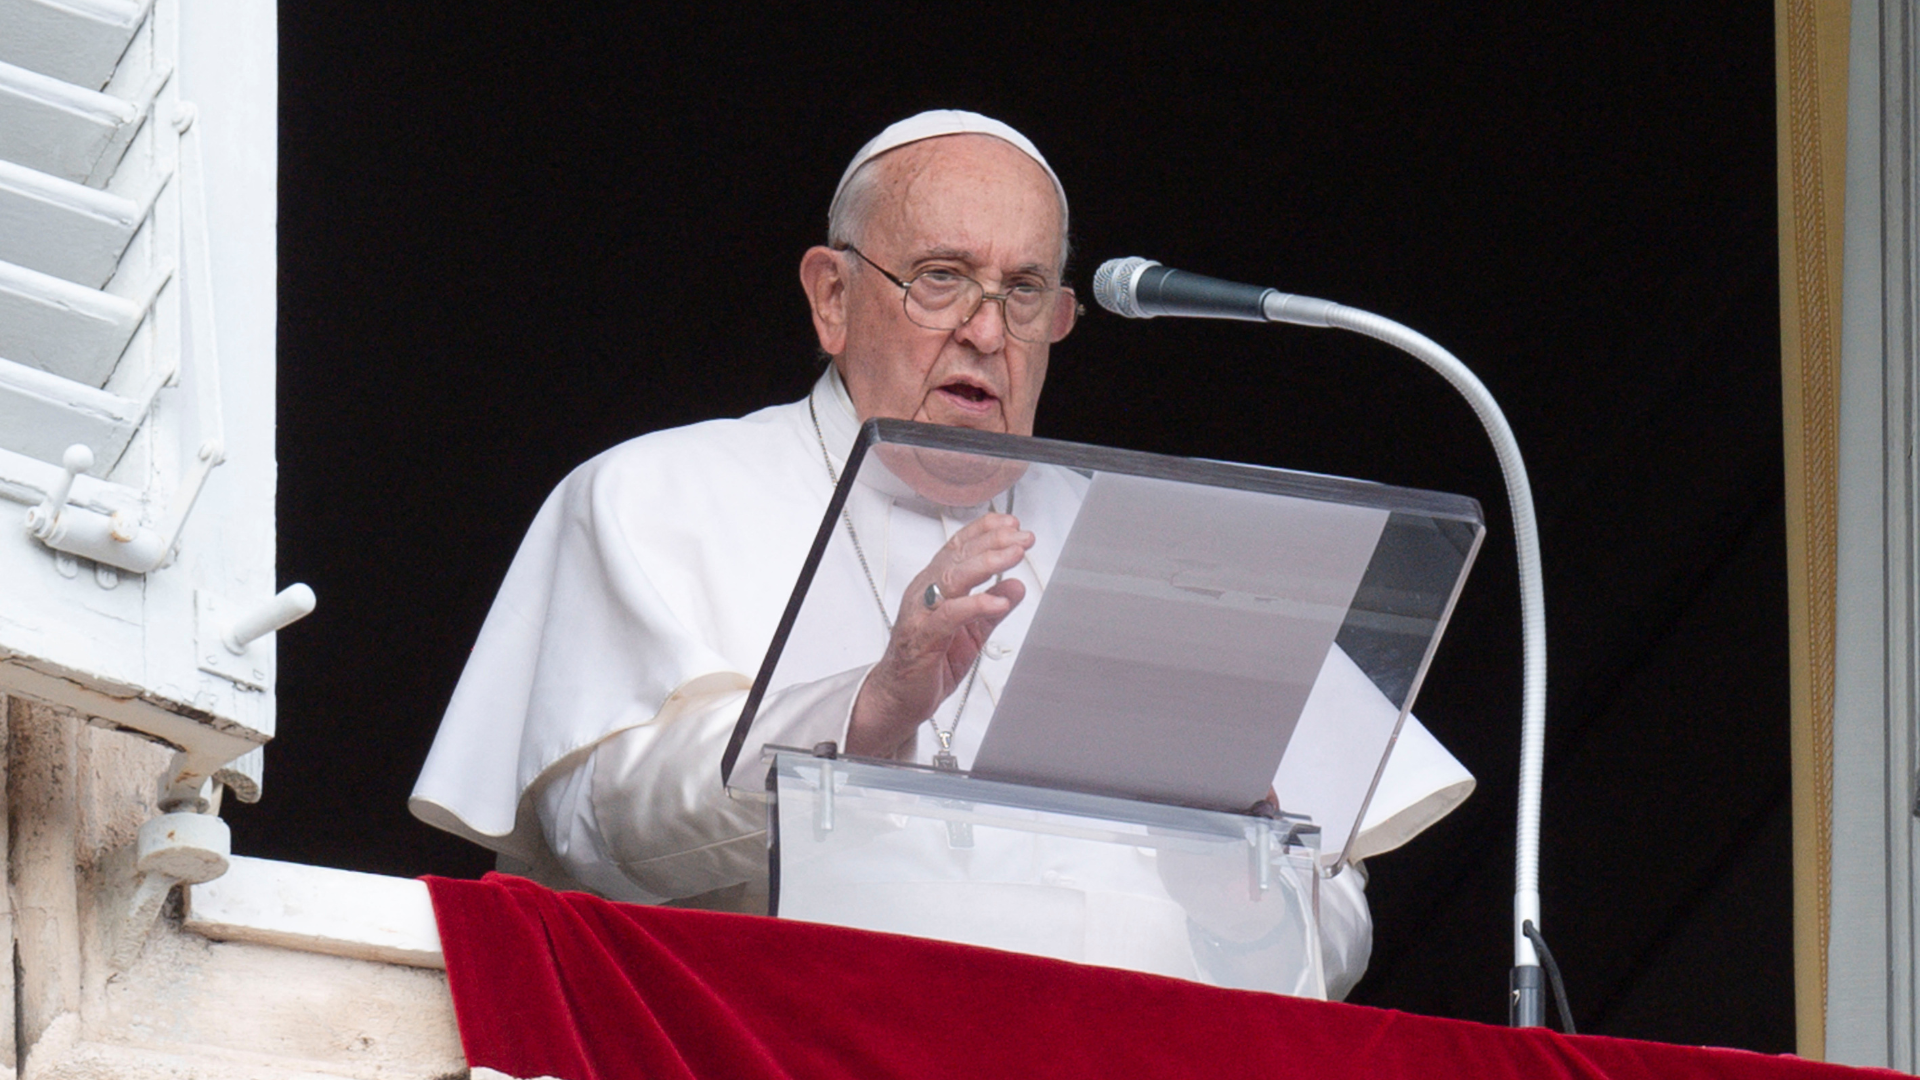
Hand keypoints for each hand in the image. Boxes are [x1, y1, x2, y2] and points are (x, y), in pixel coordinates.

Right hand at [845, 513, 1033, 757]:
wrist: (899, 698)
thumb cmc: (929, 662)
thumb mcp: (972, 631)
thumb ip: (993, 608)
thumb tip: (1017, 586)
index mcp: (934, 586)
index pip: (958, 548)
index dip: (984, 531)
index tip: (1012, 524)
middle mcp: (926, 593)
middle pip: (959, 557)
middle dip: (993, 543)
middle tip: (1022, 538)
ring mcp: (922, 613)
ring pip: (953, 577)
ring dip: (987, 563)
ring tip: (1014, 557)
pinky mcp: (924, 636)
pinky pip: (950, 614)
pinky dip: (975, 605)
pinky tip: (998, 601)